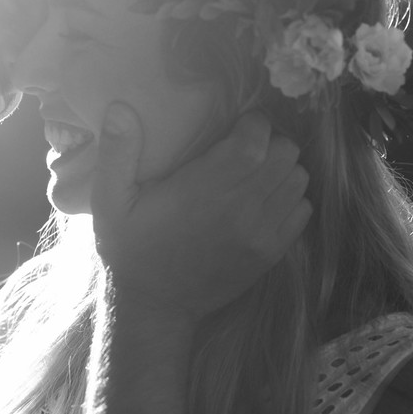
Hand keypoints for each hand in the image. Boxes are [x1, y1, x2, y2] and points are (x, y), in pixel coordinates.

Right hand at [88, 102, 310, 319]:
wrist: (155, 307)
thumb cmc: (130, 250)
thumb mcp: (109, 202)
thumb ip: (117, 153)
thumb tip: (119, 106)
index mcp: (205, 187)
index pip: (257, 136)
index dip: (252, 123)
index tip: (234, 126)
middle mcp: (243, 206)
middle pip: (286, 152)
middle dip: (269, 142)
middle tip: (244, 148)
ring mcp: (263, 232)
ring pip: (299, 178)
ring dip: (281, 170)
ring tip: (255, 174)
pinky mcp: (272, 252)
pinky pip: (303, 210)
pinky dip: (289, 199)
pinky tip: (263, 201)